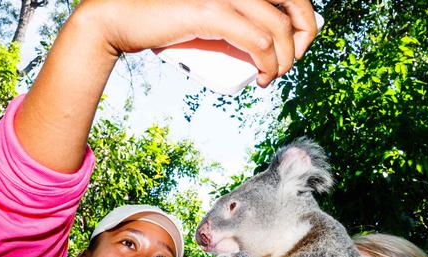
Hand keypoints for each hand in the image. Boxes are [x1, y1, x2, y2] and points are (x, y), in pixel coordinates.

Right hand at [17, 0, 318, 172]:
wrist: (120, 18)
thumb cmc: (165, 19)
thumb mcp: (207, 12)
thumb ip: (234, 15)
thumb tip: (269, 38)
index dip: (305, 15)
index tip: (297, 43)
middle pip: (294, 0)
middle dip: (306, 33)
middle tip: (294, 58)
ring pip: (279, 28)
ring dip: (287, 59)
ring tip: (274, 75)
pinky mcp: (211, 12)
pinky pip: (258, 42)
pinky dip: (270, 64)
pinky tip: (264, 77)